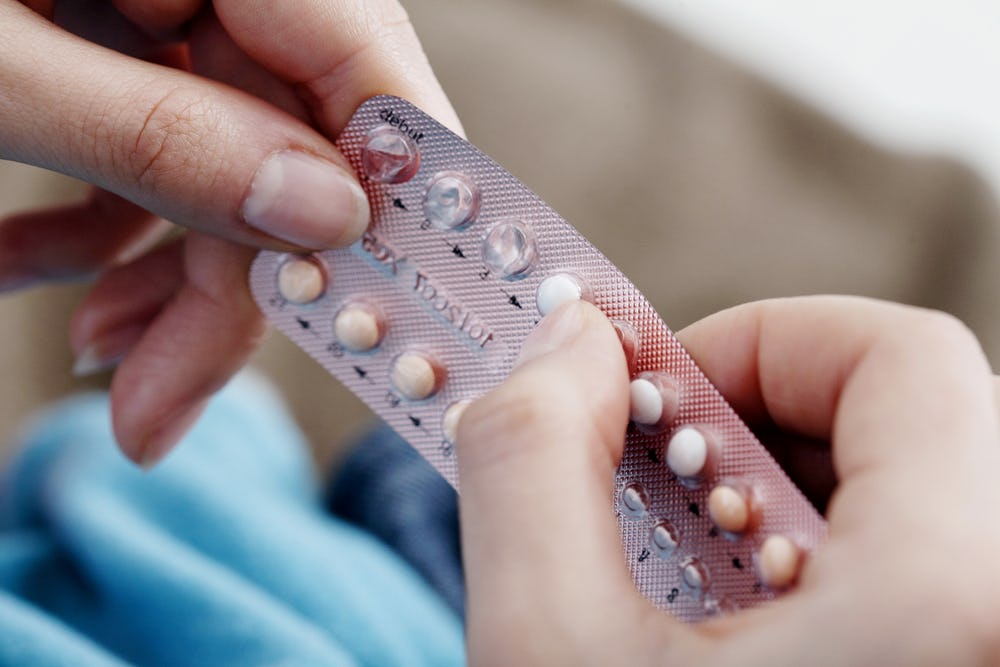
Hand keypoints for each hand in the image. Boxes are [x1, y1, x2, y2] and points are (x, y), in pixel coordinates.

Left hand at [0, 0, 458, 464]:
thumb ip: (160, 136)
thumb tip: (324, 219)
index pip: (367, 72)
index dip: (392, 203)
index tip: (384, 325)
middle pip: (297, 146)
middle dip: (237, 287)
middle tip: (167, 404)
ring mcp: (167, 11)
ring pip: (227, 167)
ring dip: (169, 275)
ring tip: (100, 351)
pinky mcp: (119, 47)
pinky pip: (155, 149)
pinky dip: (105, 227)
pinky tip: (38, 270)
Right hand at [456, 297, 999, 664]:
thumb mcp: (546, 648)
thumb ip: (533, 456)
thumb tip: (569, 342)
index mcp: (952, 600)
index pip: (904, 358)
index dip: (760, 340)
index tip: (658, 395)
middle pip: (913, 422)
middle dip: (757, 424)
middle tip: (659, 482)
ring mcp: (990, 646)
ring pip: (922, 495)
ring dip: (787, 496)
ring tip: (694, 565)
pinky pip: (930, 566)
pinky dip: (827, 559)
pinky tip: (745, 620)